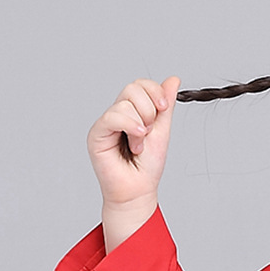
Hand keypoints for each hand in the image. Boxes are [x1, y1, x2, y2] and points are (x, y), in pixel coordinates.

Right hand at [86, 76, 180, 208]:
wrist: (138, 191)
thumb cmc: (147, 166)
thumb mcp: (162, 131)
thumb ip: (165, 106)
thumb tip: (173, 79)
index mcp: (132, 112)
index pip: (140, 84)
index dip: (155, 91)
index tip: (164, 108)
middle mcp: (117, 114)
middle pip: (133, 88)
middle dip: (150, 110)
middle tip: (150, 132)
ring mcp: (106, 123)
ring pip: (125, 103)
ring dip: (141, 126)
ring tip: (139, 145)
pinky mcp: (97, 133)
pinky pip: (113, 116)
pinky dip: (129, 127)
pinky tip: (134, 143)